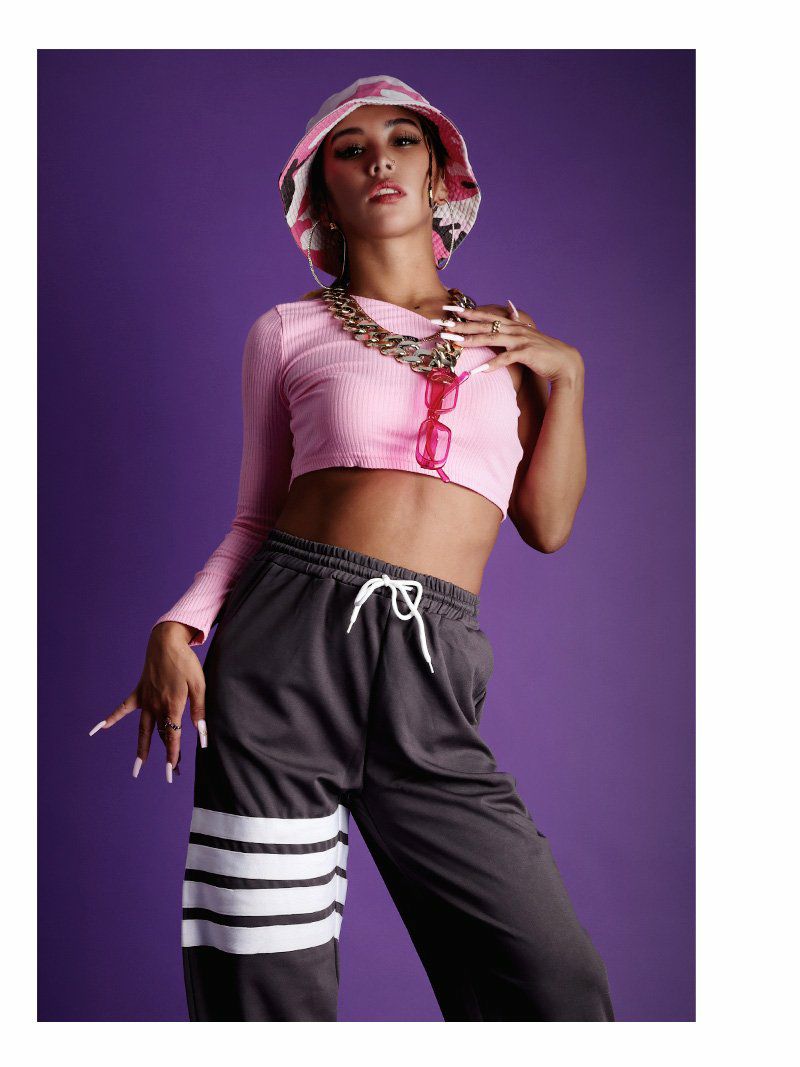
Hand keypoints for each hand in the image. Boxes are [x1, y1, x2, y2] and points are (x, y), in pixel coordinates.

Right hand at [88, 624, 207, 781]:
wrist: (167, 642)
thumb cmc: (186, 663)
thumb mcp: (199, 685)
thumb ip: (199, 710)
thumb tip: (201, 732)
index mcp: (172, 706)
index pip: (173, 736)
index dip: (173, 754)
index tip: (173, 770)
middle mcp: (156, 706)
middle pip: (160, 736)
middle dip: (166, 754)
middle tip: (172, 772)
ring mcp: (145, 700)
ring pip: (143, 729)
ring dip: (141, 748)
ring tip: (138, 767)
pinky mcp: (139, 692)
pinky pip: (123, 708)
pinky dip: (112, 718)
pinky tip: (100, 728)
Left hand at [436, 298, 582, 383]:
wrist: (564, 362)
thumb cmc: (543, 352)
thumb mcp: (526, 337)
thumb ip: (514, 327)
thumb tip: (508, 312)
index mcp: (512, 324)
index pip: (486, 315)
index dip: (467, 312)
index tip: (449, 309)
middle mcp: (514, 329)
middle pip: (484, 324)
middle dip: (461, 325)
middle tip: (442, 325)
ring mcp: (520, 340)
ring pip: (491, 338)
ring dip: (471, 341)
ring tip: (453, 343)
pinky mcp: (526, 354)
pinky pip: (505, 359)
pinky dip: (492, 364)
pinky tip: (478, 370)